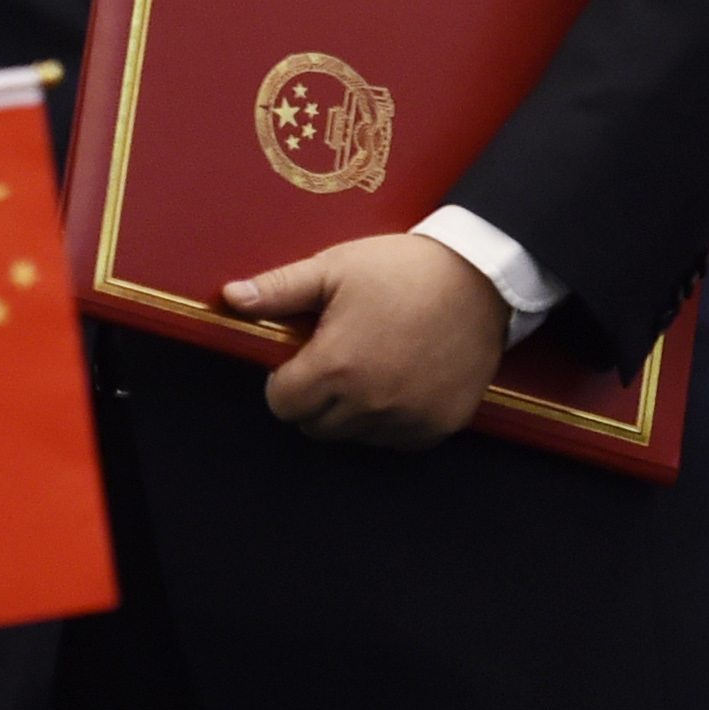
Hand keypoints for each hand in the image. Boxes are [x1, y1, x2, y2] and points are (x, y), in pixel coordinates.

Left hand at [224, 233, 507, 449]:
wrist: (478, 278)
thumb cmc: (400, 270)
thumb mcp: (332, 269)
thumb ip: (278, 290)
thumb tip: (230, 298)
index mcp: (336, 368)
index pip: (282, 405)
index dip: (282, 381)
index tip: (298, 358)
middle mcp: (370, 404)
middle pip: (315, 426)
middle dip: (313, 398)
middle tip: (332, 358)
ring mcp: (409, 420)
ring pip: (355, 436)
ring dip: (350, 412)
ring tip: (367, 365)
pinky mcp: (441, 425)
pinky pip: (397, 440)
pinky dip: (389, 420)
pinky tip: (397, 380)